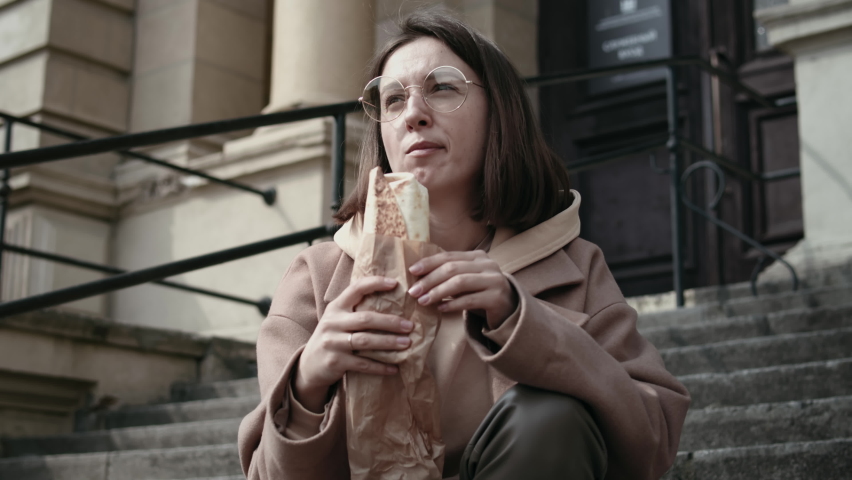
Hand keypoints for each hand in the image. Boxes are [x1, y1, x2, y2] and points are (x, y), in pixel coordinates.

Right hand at [294, 276, 413, 411]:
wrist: (309, 365)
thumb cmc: (332, 338)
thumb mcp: (337, 319)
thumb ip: (356, 310)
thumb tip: (390, 300)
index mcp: (336, 307)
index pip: (356, 289)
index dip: (375, 283)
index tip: (395, 283)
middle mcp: (332, 322)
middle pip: (366, 319)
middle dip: (390, 322)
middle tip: (410, 326)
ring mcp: (332, 343)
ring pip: (366, 341)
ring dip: (389, 343)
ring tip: (407, 344)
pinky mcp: (335, 362)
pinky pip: (363, 364)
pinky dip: (380, 366)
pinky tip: (395, 368)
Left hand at [407, 251, 517, 326]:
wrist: (508, 310)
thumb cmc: (480, 293)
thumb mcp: (466, 280)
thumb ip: (449, 275)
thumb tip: (418, 276)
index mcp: (478, 256)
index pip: (448, 256)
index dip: (429, 263)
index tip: (412, 271)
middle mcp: (488, 265)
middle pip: (452, 269)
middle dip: (430, 280)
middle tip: (413, 291)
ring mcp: (494, 280)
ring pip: (460, 282)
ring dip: (438, 292)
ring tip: (423, 301)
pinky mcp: (497, 297)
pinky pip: (470, 300)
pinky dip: (453, 304)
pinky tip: (441, 309)